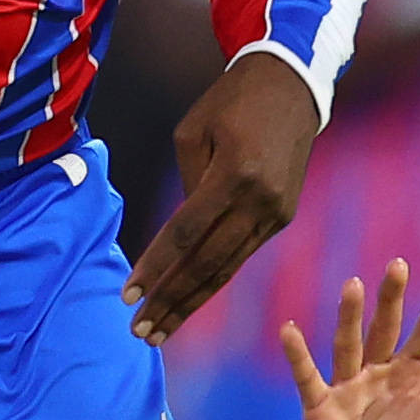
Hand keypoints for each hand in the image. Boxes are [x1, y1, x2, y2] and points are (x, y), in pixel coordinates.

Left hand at [127, 49, 319, 343]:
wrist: (291, 87)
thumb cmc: (230, 101)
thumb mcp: (192, 133)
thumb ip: (185, 187)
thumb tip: (180, 237)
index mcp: (234, 174)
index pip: (184, 234)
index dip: (155, 267)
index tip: (128, 295)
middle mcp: (259, 200)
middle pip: (207, 263)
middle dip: (171, 301)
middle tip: (140, 332)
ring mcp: (276, 212)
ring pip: (227, 268)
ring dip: (191, 302)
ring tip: (160, 330)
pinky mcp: (282, 216)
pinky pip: (241, 254)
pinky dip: (212, 279)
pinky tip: (189, 299)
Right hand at [282, 256, 419, 419]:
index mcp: (415, 376)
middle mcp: (381, 375)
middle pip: (387, 326)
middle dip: (393, 297)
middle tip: (399, 265)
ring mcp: (350, 391)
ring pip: (349, 344)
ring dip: (350, 316)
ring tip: (354, 285)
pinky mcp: (322, 412)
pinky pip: (308, 378)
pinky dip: (298, 355)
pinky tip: (290, 330)